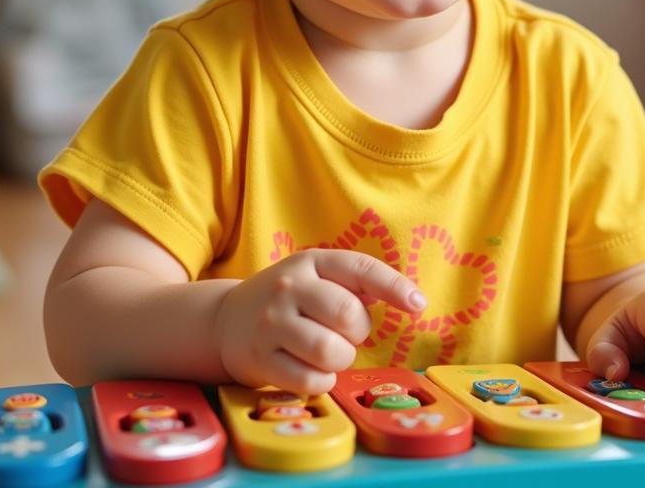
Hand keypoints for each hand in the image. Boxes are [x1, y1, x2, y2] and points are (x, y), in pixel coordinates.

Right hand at [214, 249, 425, 394]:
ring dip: (340, 360)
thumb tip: (410, 298)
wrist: (225, 320)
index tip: (419, 304)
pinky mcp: (260, 359)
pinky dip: (322, 383)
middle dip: (358, 332)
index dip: (393, 286)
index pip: (359, 268)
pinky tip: (312, 371)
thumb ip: (357, 284)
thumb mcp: (317, 278)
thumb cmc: (289, 300)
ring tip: (328, 353)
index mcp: (310, 262)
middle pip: (348, 315)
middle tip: (345, 334)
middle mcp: (289, 287)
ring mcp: (271, 323)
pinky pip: (310, 381)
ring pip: (330, 352)